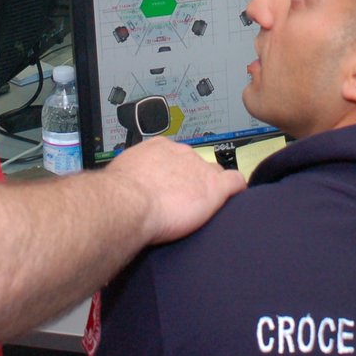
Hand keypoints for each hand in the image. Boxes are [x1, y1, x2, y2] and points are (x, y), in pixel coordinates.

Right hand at [106, 136, 244, 244]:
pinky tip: (234, 199)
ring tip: (202, 207)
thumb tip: (131, 185)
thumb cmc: (119, 195)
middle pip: (197, 164)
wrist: (128, 204)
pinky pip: (236, 182)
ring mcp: (200, 169)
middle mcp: (182, 153)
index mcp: (159, 148)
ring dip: (211, 188)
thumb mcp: (123, 175)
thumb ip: (135, 174)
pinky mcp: (215, 187)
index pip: (176, 156)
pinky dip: (236, 190)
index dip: (177, 173)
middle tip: (183, 201)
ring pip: (215, 174)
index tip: (172, 186)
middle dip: (193, 181)